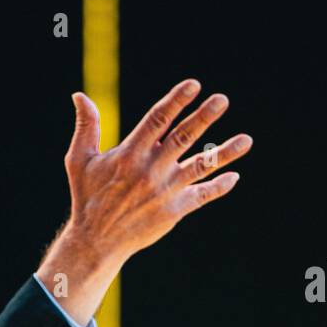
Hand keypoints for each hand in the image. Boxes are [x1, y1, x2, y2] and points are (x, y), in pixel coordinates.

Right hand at [37, 79, 251, 325]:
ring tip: (247, 140)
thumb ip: (86, 127)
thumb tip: (79, 95)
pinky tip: (234, 176)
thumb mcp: (79, 160)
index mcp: (129, 154)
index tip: (194, 85)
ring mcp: (165, 191)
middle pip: (183, 137)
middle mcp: (151, 170)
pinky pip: (202, 196)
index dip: (176, 101)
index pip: (157, 120)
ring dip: (225, 152)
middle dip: (204, 117)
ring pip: (201, 166)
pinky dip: (219, 187)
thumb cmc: (87, 197)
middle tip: (222, 100)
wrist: (96, 241)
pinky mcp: (174, 210)